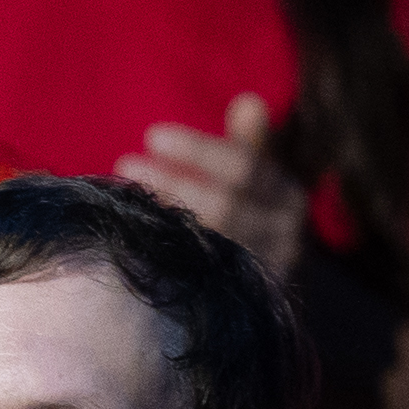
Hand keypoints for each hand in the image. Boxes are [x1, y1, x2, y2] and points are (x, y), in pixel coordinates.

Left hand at [116, 93, 307, 283]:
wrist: (263, 296)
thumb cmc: (250, 218)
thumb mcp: (255, 179)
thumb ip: (249, 144)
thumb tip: (249, 101)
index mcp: (289, 197)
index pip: (245, 167)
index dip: (198, 150)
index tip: (152, 135)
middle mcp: (285, 237)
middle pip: (226, 207)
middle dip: (172, 184)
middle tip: (124, 164)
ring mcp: (264, 275)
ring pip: (210, 245)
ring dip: (162, 220)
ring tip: (119, 200)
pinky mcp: (240, 306)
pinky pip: (199, 281)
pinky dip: (165, 258)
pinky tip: (132, 242)